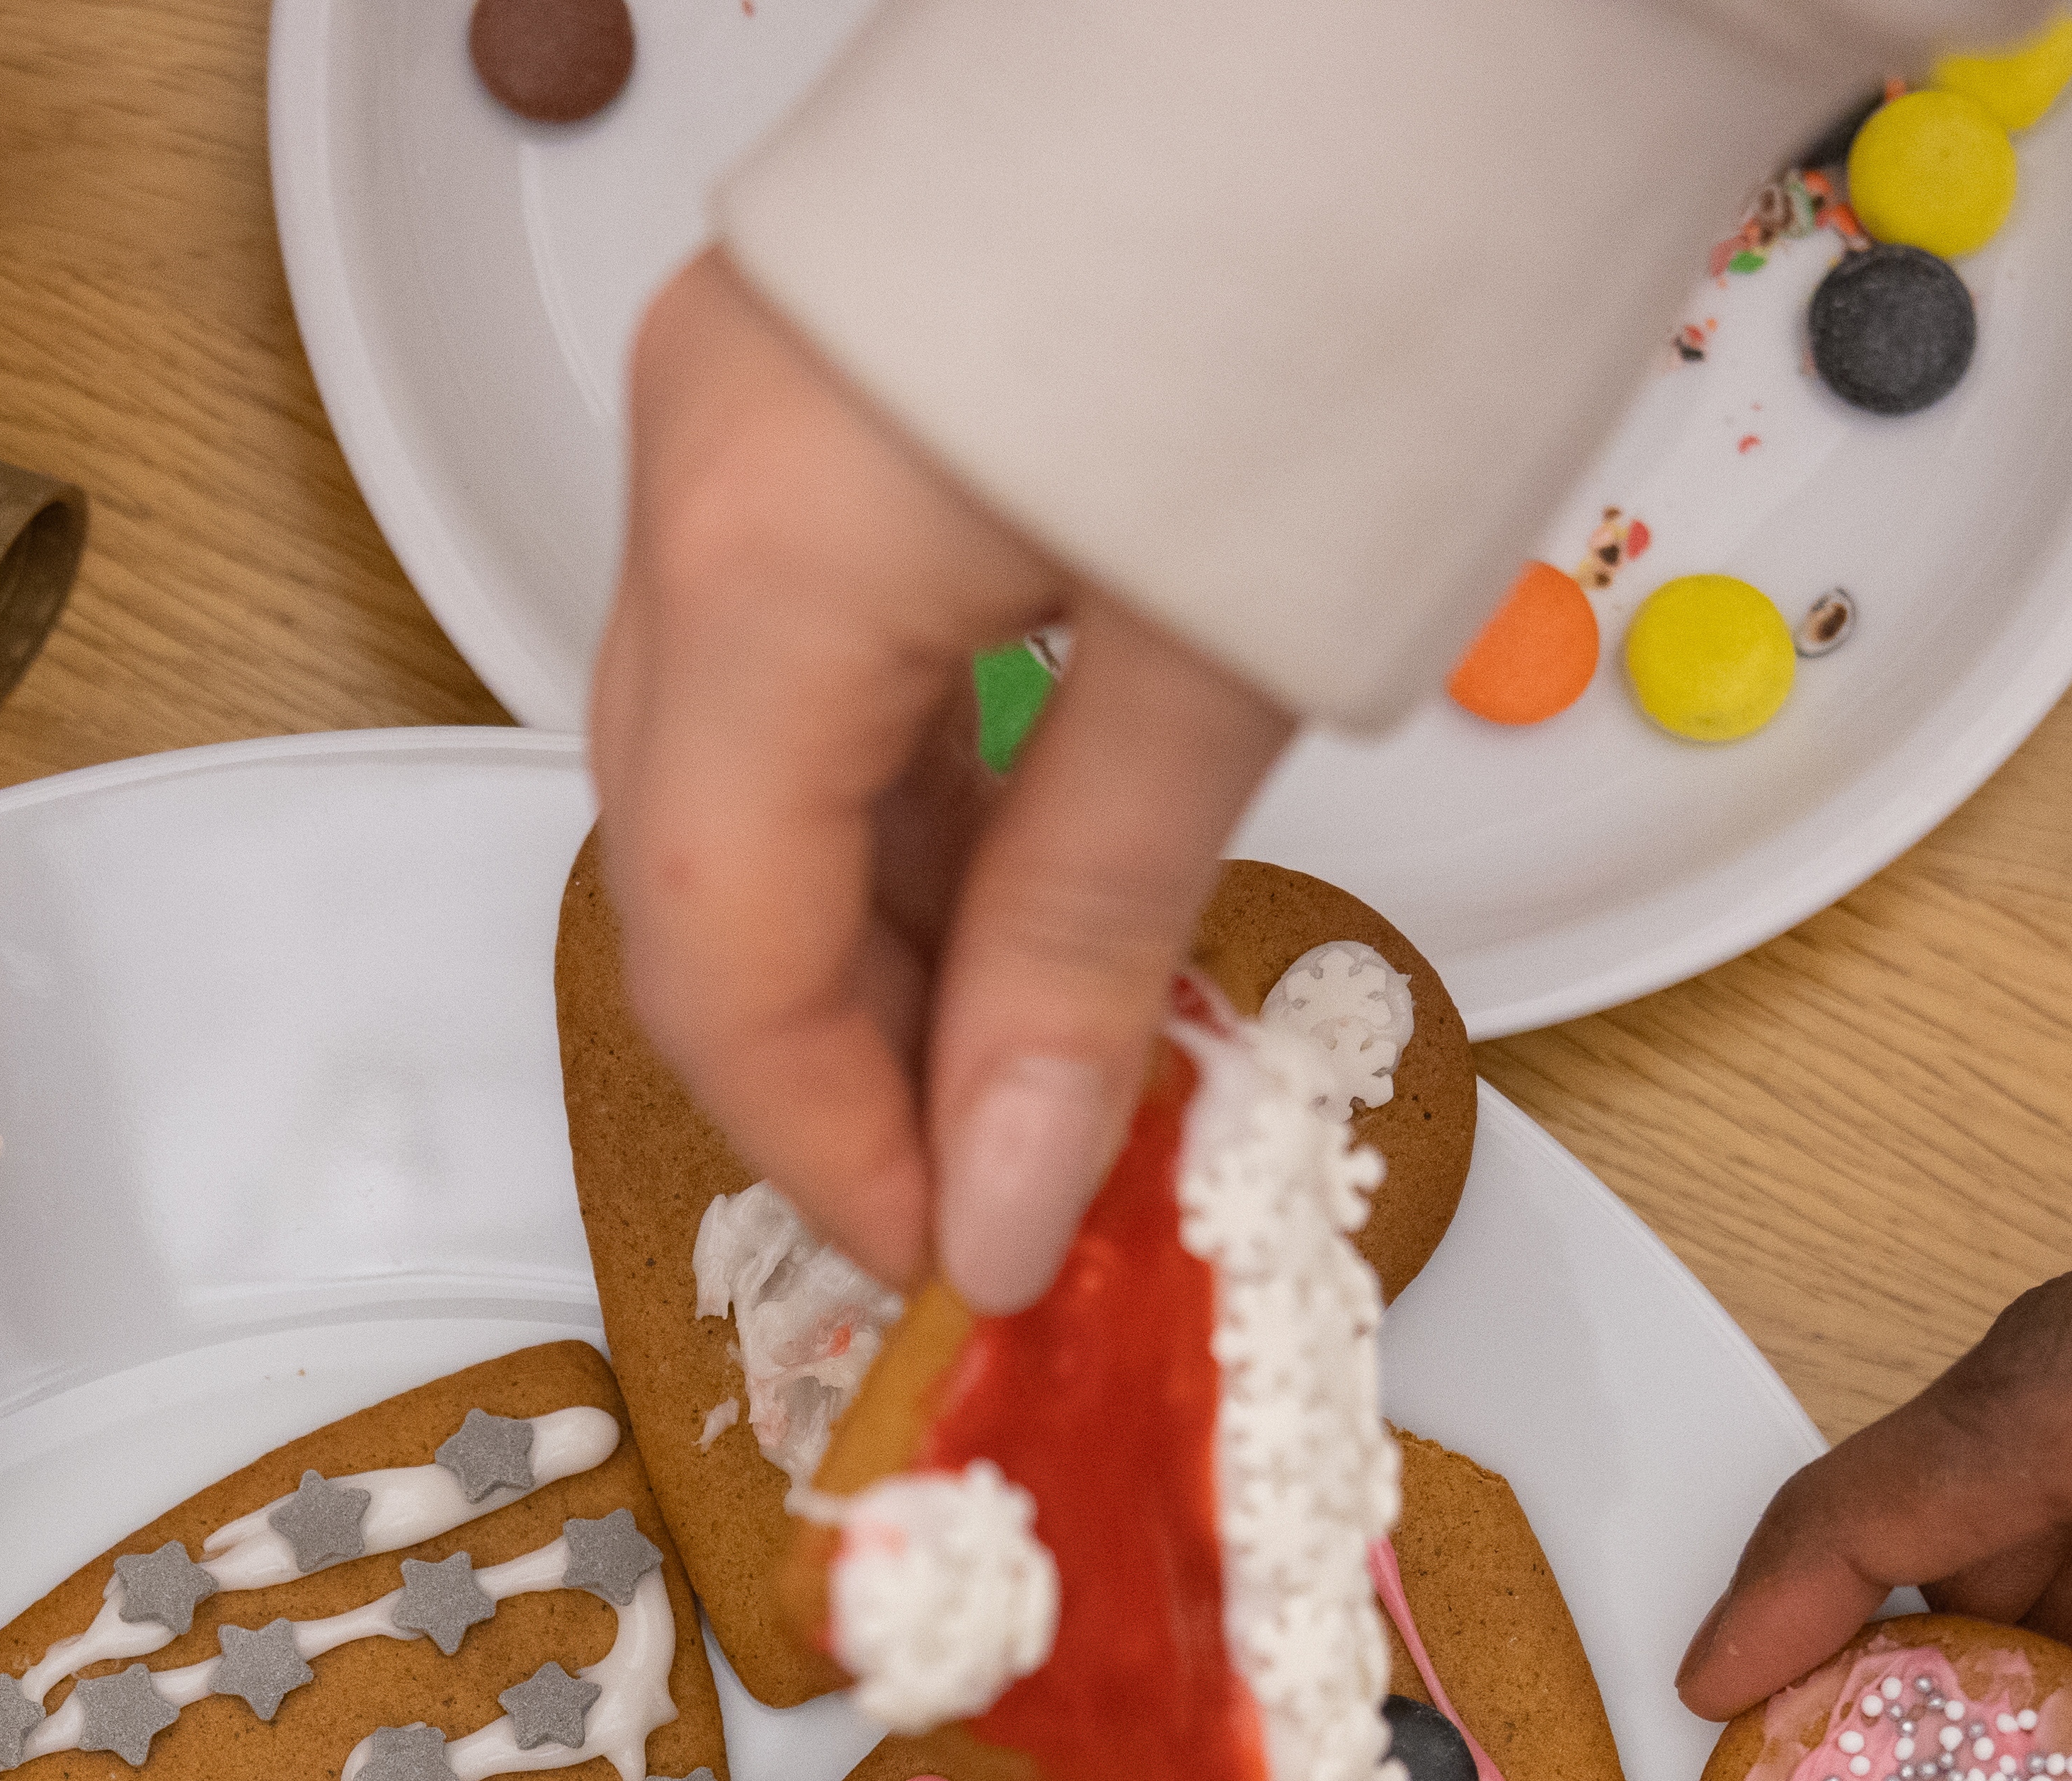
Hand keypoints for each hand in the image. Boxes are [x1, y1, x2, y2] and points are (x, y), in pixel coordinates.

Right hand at [587, 249, 1296, 1312]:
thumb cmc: (1378, 226)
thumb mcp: (1235, 662)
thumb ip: (1087, 940)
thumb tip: (1007, 1182)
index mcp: (770, 548)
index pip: (716, 947)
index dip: (827, 1142)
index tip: (959, 1263)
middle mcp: (706, 458)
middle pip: (693, 850)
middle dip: (833, 1052)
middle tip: (998, 1187)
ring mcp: (753, 388)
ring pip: (740, 739)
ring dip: (866, 921)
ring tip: (1034, 1055)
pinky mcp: (835, 354)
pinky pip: (797, 622)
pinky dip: (891, 778)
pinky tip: (1013, 877)